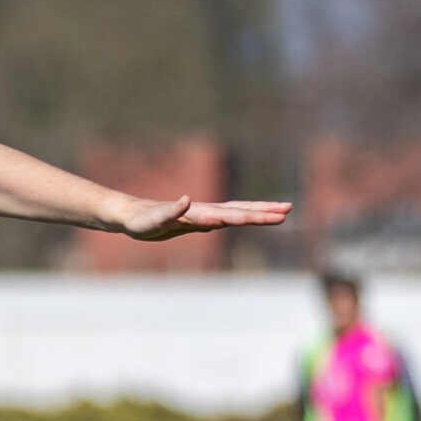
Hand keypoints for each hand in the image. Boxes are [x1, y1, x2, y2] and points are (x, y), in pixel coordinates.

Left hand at [113, 195, 292, 240]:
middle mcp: (206, 212)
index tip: (277, 215)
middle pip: (241, 211)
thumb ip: (170, 211)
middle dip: (264, 211)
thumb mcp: (154, 219)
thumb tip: (186, 199)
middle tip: (288, 209)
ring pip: (237, 212)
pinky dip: (240, 215)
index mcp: (201, 213)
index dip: (256, 215)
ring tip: (279, 212)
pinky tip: (249, 216)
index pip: (234, 215)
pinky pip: (225, 218)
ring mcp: (204, 215)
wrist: (131, 215)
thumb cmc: (142, 220)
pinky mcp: (198, 220)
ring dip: (257, 212)